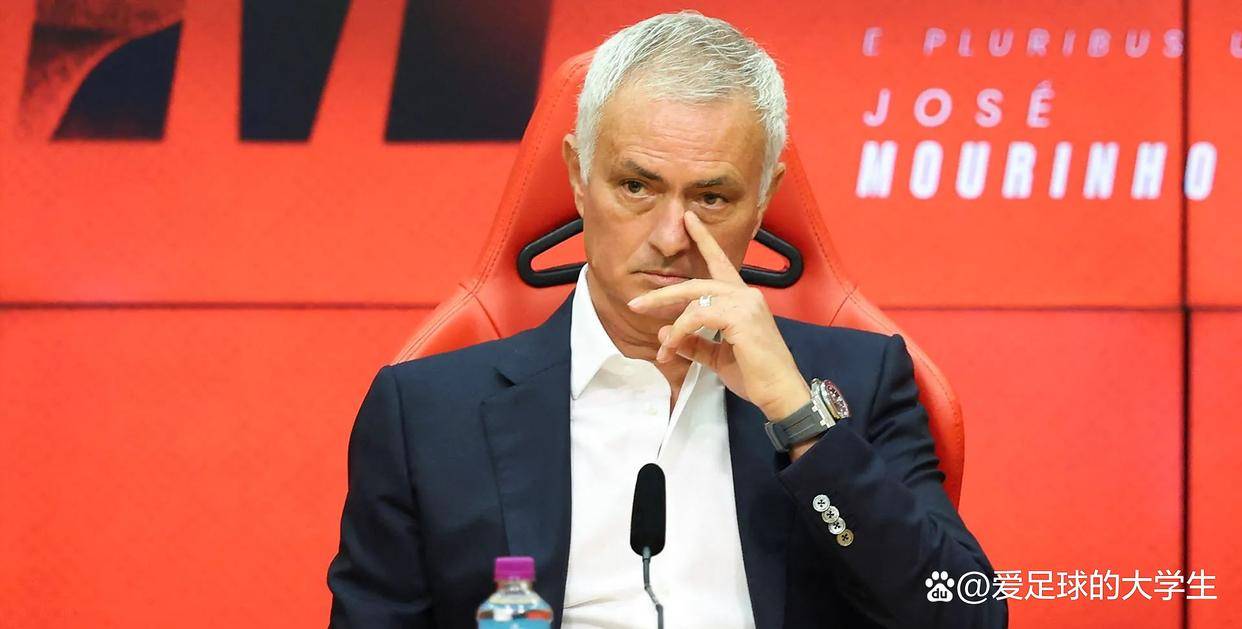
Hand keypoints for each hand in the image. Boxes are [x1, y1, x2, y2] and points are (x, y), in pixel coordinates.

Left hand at [627, 211, 810, 420]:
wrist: (779, 393)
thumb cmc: (754, 375)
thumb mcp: (716, 357)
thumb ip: (693, 343)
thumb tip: (662, 331)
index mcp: (742, 299)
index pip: (720, 264)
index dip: (704, 241)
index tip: (690, 220)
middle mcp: (745, 294)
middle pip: (697, 282)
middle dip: (663, 294)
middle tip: (635, 303)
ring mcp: (744, 303)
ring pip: (694, 300)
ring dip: (670, 325)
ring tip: (660, 348)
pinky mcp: (740, 317)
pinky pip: (696, 317)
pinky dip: (678, 332)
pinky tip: (671, 349)